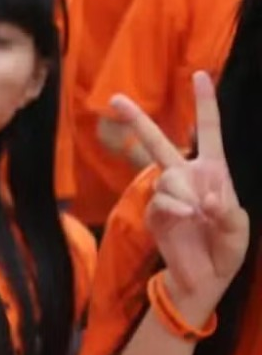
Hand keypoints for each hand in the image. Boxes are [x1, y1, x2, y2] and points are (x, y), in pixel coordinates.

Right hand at [108, 74, 249, 316]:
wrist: (202, 280)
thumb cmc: (225, 249)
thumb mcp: (237, 228)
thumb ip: (226, 209)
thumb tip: (202, 199)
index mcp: (213, 171)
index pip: (208, 131)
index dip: (205, 103)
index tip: (200, 74)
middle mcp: (186, 177)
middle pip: (159, 143)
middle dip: (137, 121)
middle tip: (115, 99)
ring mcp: (166, 196)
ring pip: (168, 179)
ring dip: (185, 194)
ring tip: (198, 214)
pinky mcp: (153, 215)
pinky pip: (160, 202)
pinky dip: (176, 209)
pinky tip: (187, 219)